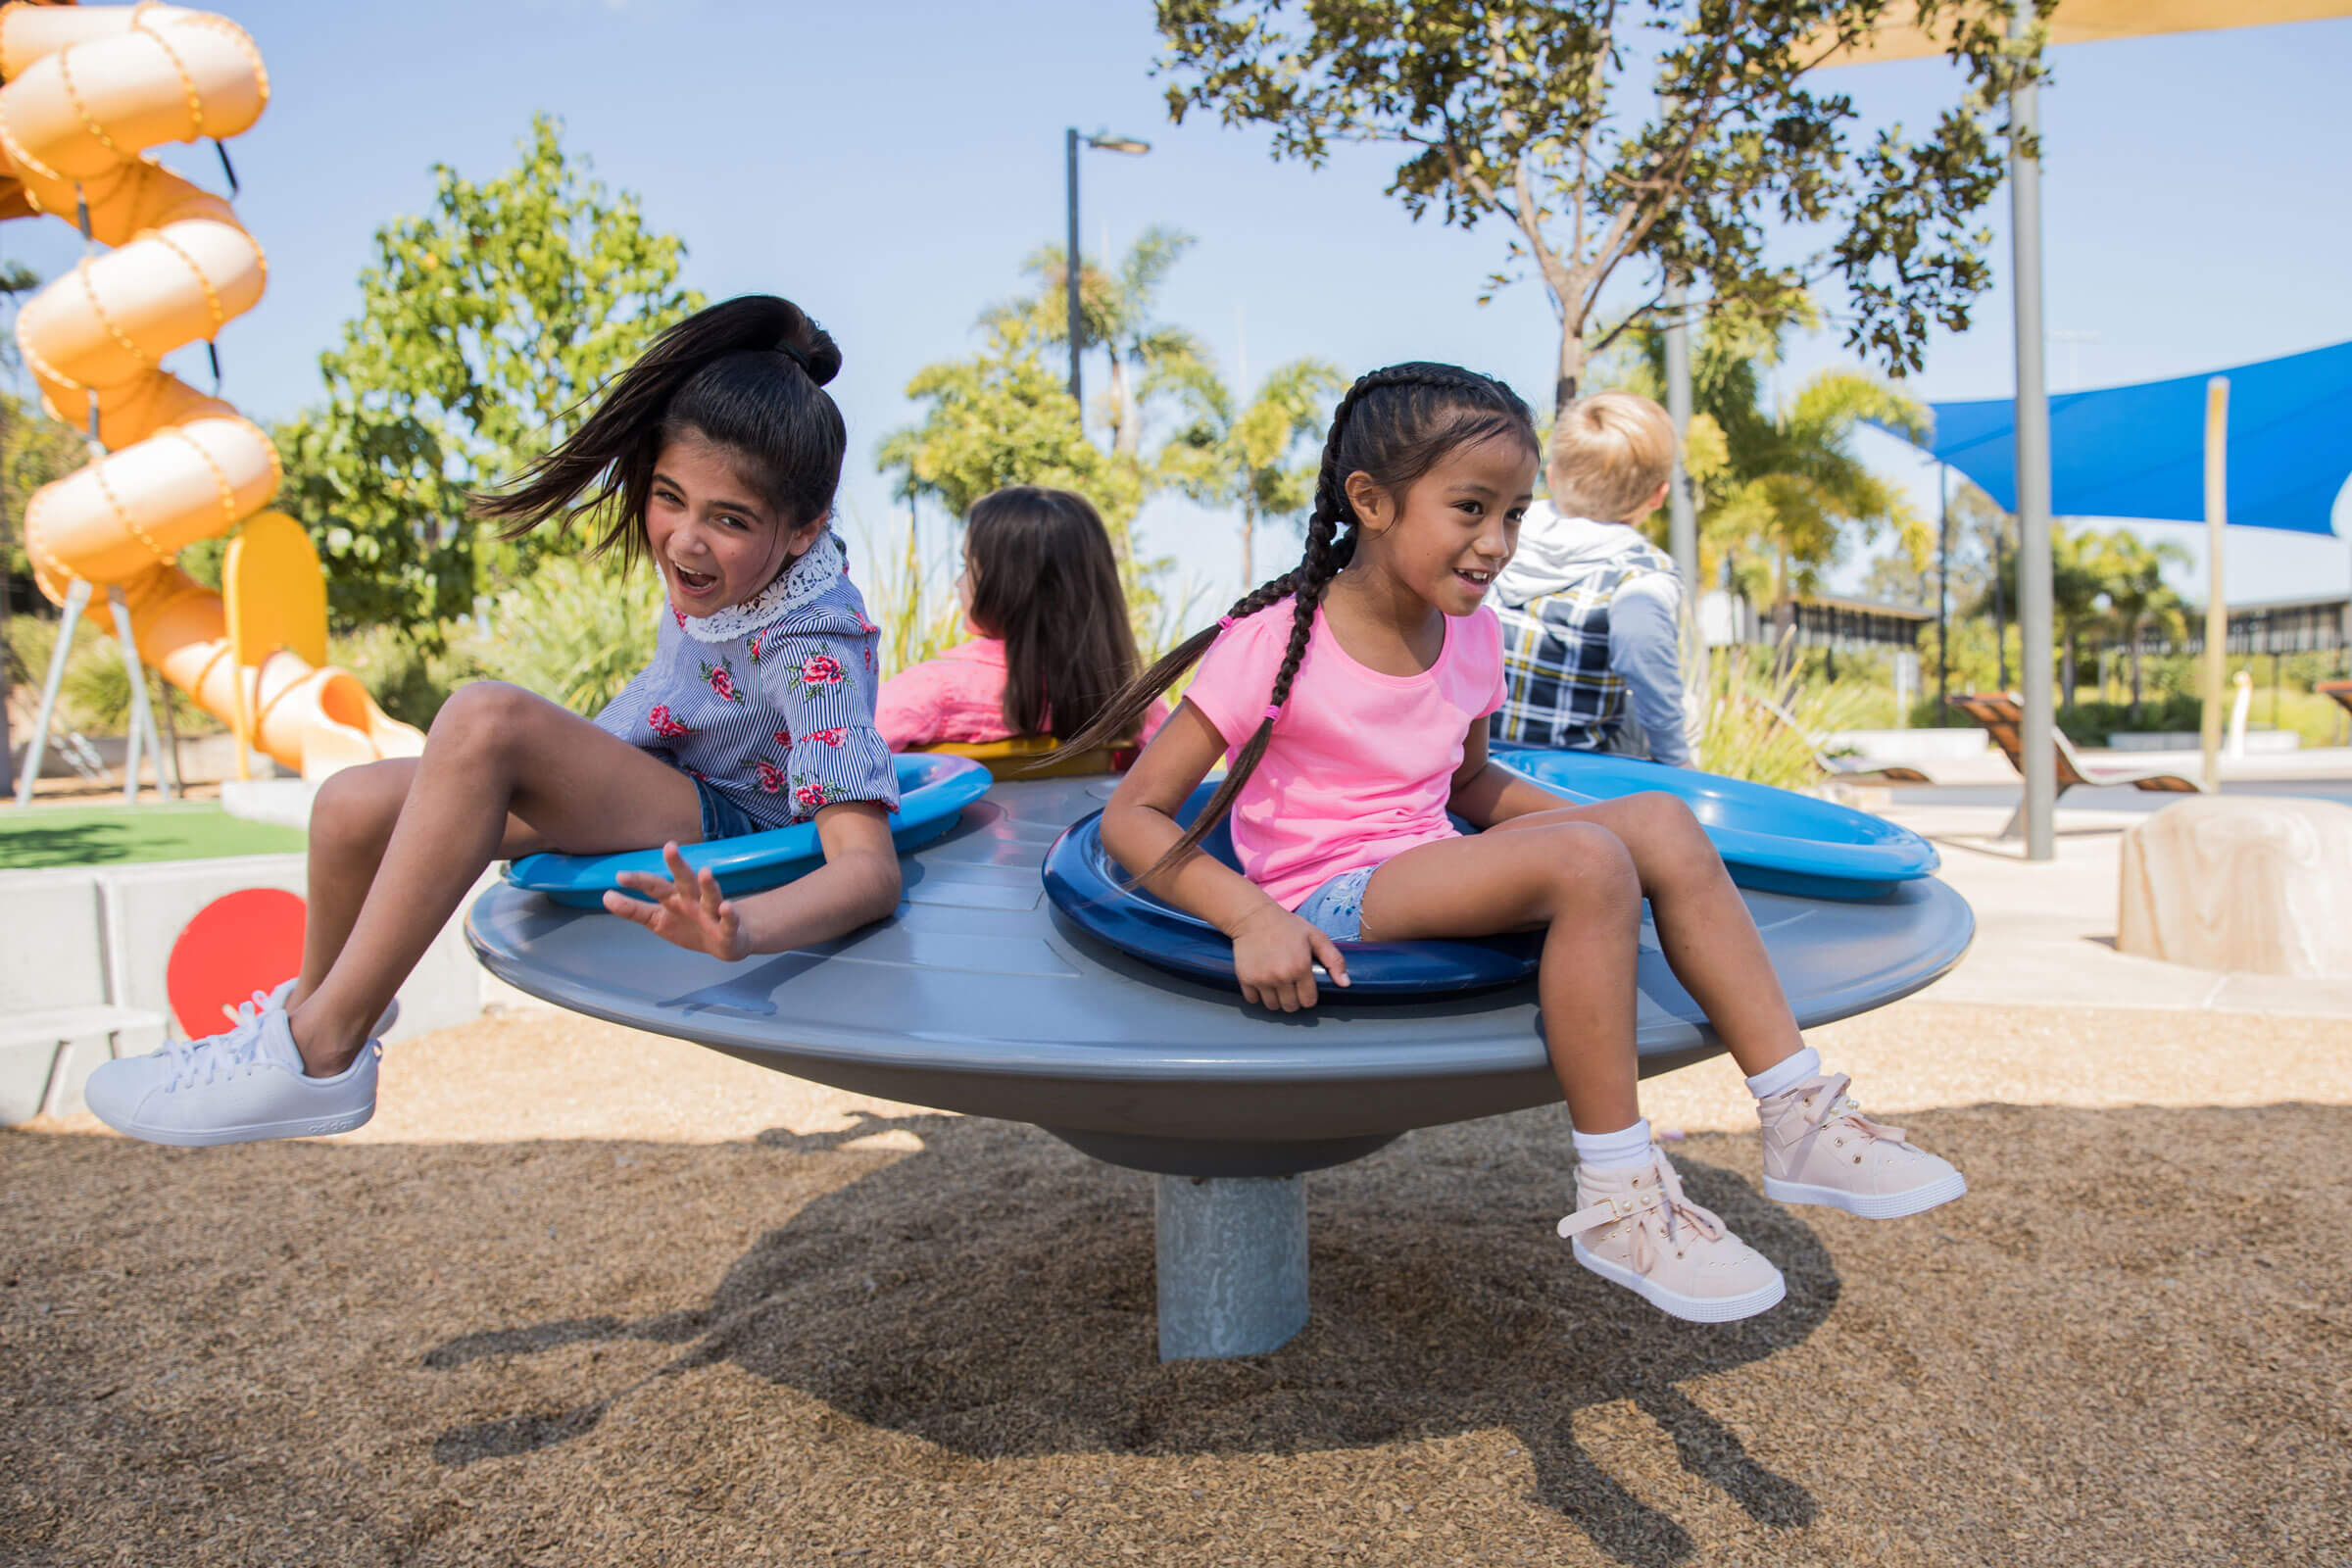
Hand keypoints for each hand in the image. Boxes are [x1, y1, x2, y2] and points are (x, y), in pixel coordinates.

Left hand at [605, 842, 748, 960]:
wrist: (726, 941)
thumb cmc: (688, 926)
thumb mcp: (657, 919)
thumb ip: (633, 909)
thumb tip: (606, 896)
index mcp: (673, 898)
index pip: (654, 886)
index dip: (638, 881)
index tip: (619, 877)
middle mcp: (693, 900)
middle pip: (684, 880)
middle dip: (677, 865)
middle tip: (670, 847)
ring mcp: (712, 912)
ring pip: (710, 896)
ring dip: (708, 885)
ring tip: (705, 872)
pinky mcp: (728, 929)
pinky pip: (729, 921)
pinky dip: (729, 914)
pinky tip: (726, 907)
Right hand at [1229, 902, 1348, 1011]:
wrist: (1253, 917)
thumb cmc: (1287, 926)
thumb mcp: (1316, 937)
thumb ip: (1334, 960)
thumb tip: (1345, 983)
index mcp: (1301, 967)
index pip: (1308, 1001)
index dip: (1309, 996)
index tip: (1305, 988)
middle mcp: (1281, 976)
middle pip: (1290, 1007)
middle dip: (1294, 1000)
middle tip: (1291, 987)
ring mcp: (1262, 979)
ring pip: (1272, 1006)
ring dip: (1276, 999)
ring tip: (1277, 985)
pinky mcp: (1246, 978)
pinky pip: (1253, 999)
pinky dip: (1258, 995)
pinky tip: (1262, 982)